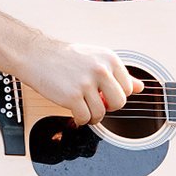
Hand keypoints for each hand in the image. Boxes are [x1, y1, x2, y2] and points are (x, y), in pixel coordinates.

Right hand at [18, 38, 143, 125]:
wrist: (36, 55)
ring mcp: (86, 83)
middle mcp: (100, 69)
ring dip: (92, 116)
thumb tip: (140, 87)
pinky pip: (85, 118)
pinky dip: (80, 120)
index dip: (116, 95)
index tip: (105, 94)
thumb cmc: (64, 58)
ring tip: (83, 108)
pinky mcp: (72, 96)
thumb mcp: (95, 58)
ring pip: (101, 113)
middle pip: (119, 103)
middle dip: (108, 107)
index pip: (128, 88)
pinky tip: (74, 112)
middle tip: (96, 103)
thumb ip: (118, 73)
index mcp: (109, 58)